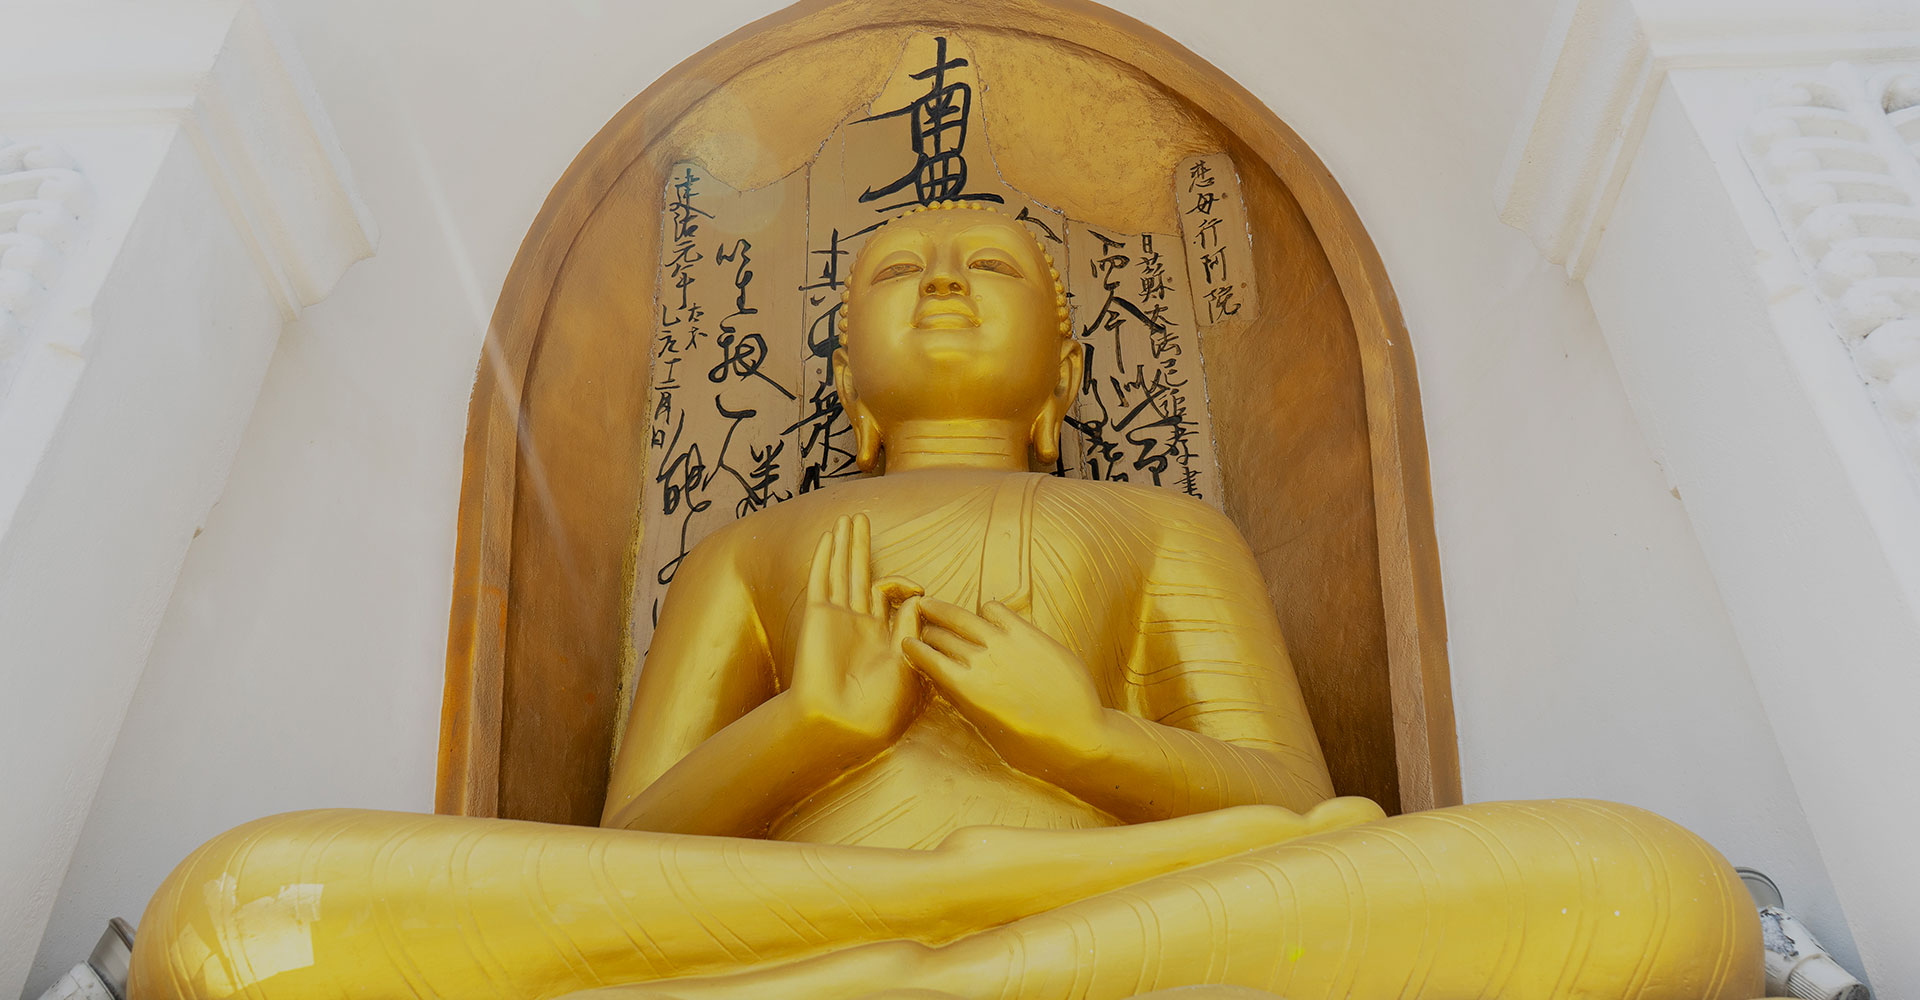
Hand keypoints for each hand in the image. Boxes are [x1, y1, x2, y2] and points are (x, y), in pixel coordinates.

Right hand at [786, 514, 923, 750]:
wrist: (841, 721)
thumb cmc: (878, 704)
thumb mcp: (908, 662)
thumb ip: (911, 627)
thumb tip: (918, 598)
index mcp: (881, 635)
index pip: (890, 595)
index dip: (904, 584)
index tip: (918, 591)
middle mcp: (858, 622)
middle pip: (861, 573)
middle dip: (862, 546)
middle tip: (863, 518)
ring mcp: (837, 618)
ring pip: (841, 571)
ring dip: (844, 544)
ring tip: (848, 518)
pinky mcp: (818, 617)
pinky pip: (821, 581)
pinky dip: (824, 559)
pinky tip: (828, 538)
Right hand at [903, 599, 1110, 772]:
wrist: (1077, 735)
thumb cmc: (1033, 744)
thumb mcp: (987, 728)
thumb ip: (965, 701)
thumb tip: (947, 684)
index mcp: (965, 689)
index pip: (926, 657)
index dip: (912, 647)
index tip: (906, 642)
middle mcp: (979, 661)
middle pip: (939, 634)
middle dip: (925, 628)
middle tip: (917, 619)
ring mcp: (1003, 643)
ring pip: (961, 616)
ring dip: (942, 610)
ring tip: (932, 604)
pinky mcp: (1027, 633)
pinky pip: (995, 609)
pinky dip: (985, 611)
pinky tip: (986, 616)